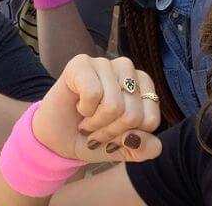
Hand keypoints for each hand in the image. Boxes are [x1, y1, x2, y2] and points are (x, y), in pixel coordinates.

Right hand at [31, 55, 161, 163]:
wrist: (56, 139)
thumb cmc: (92, 137)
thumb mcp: (122, 149)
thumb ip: (143, 148)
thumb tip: (155, 146)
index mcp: (143, 84)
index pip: (150, 120)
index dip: (128, 137)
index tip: (113, 135)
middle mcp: (127, 68)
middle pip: (132, 114)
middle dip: (110, 132)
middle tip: (95, 129)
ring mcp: (104, 63)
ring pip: (114, 106)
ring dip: (96, 123)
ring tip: (87, 119)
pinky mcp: (81, 63)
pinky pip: (93, 94)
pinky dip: (84, 110)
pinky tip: (78, 105)